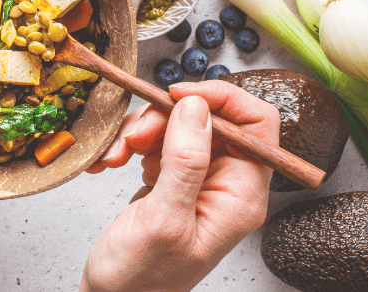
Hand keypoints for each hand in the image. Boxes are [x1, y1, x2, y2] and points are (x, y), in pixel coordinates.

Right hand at [80, 81, 279, 291]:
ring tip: (118, 155)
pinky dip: (130, 143)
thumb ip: (185, 160)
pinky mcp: (172, 179)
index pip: (257, 124)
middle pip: (210, 118)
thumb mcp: (165, 218)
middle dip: (167, 117)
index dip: (222, 99)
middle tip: (136, 138)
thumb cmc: (140, 278)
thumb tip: (196, 105)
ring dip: (142, 130)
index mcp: (241, 194)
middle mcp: (226, 183)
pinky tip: (111, 162)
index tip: (179, 94)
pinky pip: (157, 140)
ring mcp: (198, 180)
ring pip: (179, 124)